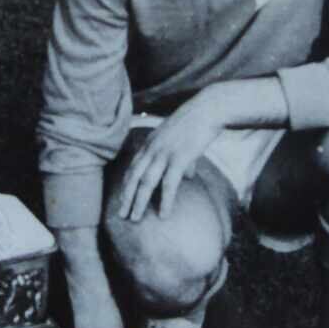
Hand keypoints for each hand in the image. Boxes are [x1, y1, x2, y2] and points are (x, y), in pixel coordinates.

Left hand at [118, 90, 222, 221]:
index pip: (132, 167)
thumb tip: (187, 176)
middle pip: (134, 177)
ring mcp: (164, 153)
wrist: (208, 109)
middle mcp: (152, 148)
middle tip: (121, 214)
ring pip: (146, 183)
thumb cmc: (197, 123)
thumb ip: (181, 159)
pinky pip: (169, 184)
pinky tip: (163, 215)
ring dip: (138, 202)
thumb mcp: (181, 139)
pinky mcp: (179, 158)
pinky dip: (165, 201)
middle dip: (126, 197)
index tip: (122, 199)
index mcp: (150, 142)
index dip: (126, 184)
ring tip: (134, 218)